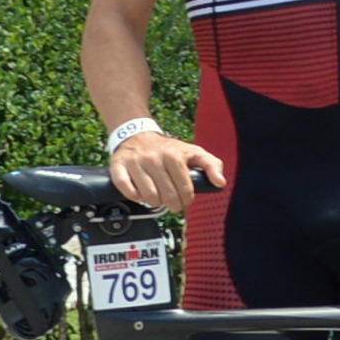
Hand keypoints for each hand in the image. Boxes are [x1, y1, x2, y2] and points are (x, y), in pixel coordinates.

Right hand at [107, 131, 226, 212]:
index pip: (185, 190)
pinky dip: (134, 196)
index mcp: (174, 155)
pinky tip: (140, 192)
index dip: (186, 200)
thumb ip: (211, 165)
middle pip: (166, 196)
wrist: (137, 135)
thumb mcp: (193, 152)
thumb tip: (220, 182)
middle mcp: (154, 158)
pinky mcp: (119, 166)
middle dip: (172, 204)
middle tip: (172, 203)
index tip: (184, 199)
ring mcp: (135, 162)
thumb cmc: (168, 149)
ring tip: (157, 197)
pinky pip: (126, 189)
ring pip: (148, 196)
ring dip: (154, 202)